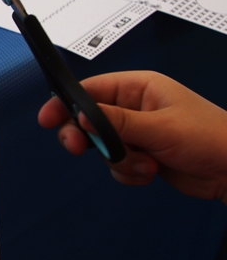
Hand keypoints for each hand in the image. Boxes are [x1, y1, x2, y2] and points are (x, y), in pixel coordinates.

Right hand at [38, 70, 226, 200]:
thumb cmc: (213, 138)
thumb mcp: (160, 128)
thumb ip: (117, 122)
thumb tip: (82, 114)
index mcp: (140, 87)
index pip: (91, 89)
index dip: (67, 103)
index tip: (49, 118)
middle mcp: (135, 108)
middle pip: (90, 119)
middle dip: (88, 137)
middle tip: (82, 148)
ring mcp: (137, 132)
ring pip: (102, 146)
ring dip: (118, 160)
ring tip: (144, 164)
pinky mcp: (141, 154)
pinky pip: (116, 164)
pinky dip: (128, 172)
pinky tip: (150, 172)